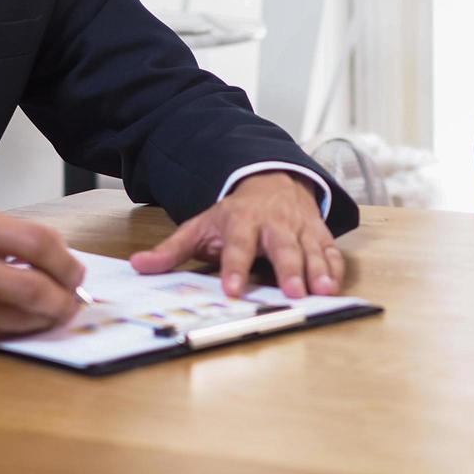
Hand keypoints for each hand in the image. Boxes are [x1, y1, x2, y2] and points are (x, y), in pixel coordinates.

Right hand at [0, 204, 83, 352]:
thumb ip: (9, 237)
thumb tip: (61, 262)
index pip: (36, 242)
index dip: (66, 261)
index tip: (76, 271)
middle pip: (33, 289)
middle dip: (63, 298)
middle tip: (72, 299)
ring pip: (20, 319)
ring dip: (44, 318)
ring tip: (50, 309)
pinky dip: (14, 328)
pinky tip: (13, 318)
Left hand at [128, 171, 342, 298]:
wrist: (273, 180)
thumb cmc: (235, 213)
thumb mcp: (201, 226)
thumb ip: (172, 249)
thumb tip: (138, 265)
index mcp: (242, 220)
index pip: (238, 245)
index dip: (235, 267)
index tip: (232, 290)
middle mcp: (274, 222)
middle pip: (282, 247)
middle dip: (289, 269)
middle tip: (293, 293)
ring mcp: (299, 226)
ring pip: (310, 248)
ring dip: (318, 270)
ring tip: (322, 291)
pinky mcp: (318, 232)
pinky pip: (330, 249)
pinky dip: (334, 266)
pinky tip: (334, 284)